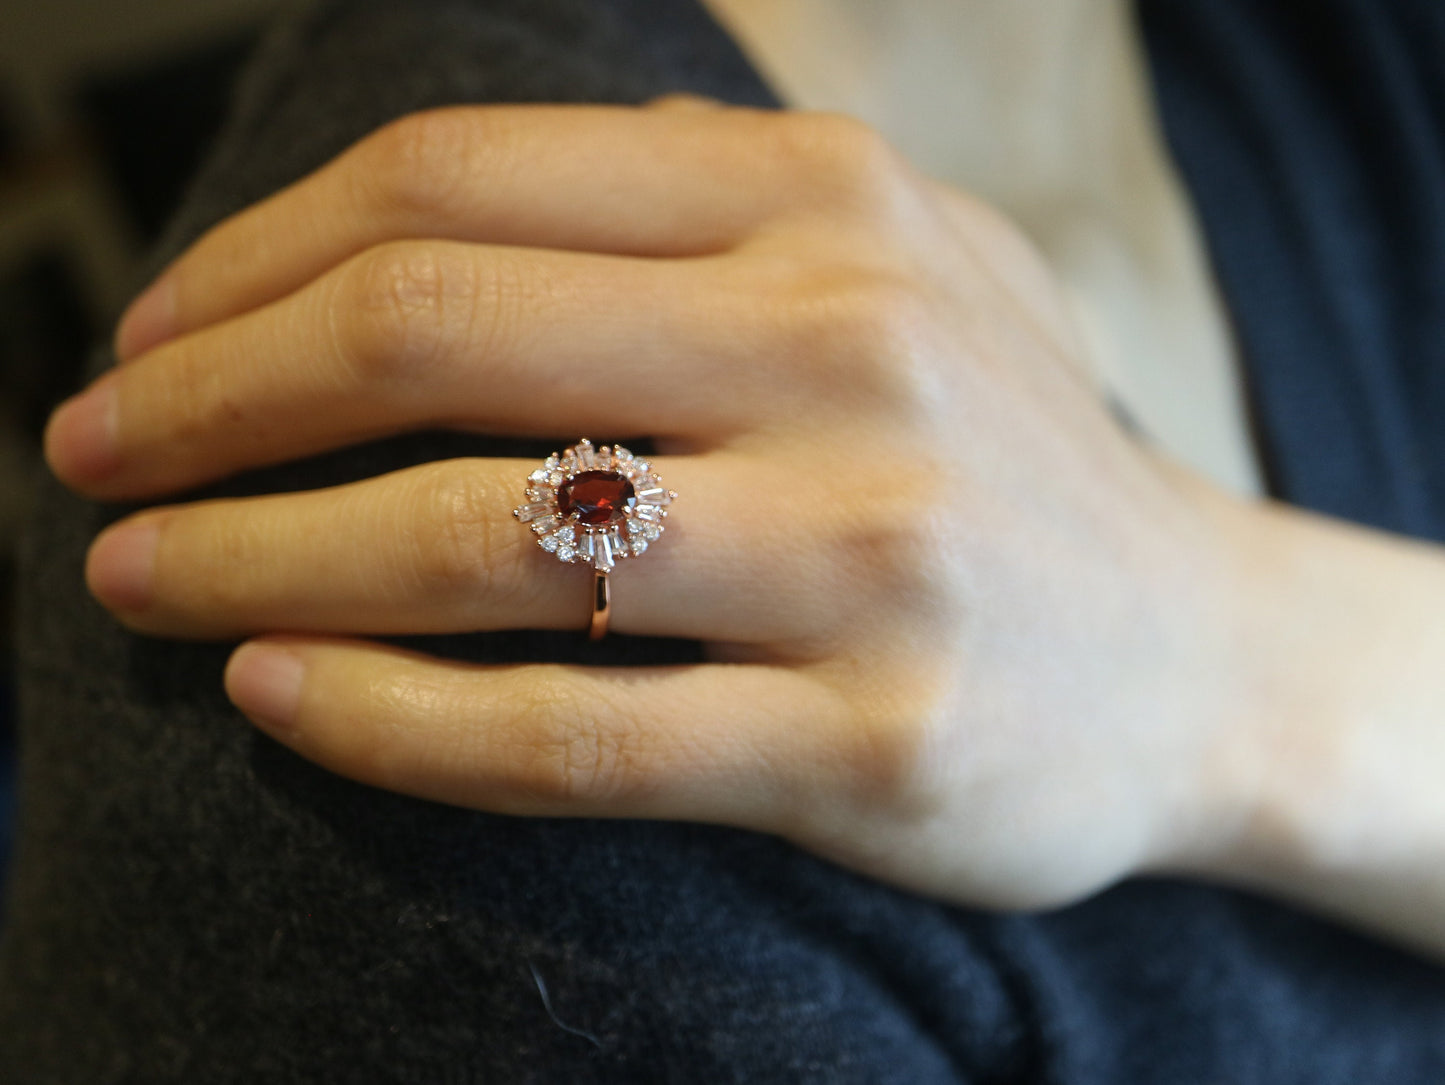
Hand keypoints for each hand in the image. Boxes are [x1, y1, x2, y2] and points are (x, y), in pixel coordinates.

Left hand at [46, 102, 1252, 909]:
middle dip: (208, 399)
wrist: (1201, 659)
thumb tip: (444, 209)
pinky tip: (279, 697)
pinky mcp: (874, 747)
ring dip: (254, 556)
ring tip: (141, 585)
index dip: (252, 258)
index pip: (458, 184)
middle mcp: (856, 352)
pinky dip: (387, 719)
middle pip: (435, 332)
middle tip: (92, 462)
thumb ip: (706, 198)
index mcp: (829, 207)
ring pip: (480, 540)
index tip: (150, 341)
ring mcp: (873, 557)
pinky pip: (569, 739)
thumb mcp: (904, 261)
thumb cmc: (1002, 456)